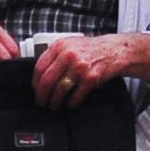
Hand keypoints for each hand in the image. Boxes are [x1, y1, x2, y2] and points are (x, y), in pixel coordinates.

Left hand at [30, 31, 149, 103]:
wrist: (114, 50)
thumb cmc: (92, 49)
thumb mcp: (70, 45)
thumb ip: (55, 55)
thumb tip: (40, 75)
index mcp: (59, 46)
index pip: (39, 67)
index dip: (35, 83)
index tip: (36, 91)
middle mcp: (68, 55)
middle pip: (47, 80)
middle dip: (42, 95)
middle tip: (41, 102)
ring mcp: (80, 66)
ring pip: (60, 89)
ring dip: (55, 101)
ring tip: (54, 105)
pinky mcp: (91, 77)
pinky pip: (76, 95)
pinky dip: (72, 102)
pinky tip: (70, 104)